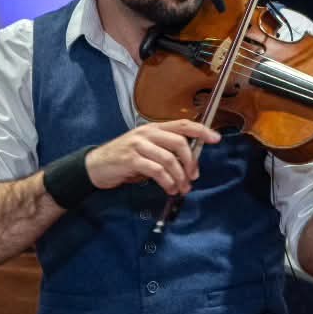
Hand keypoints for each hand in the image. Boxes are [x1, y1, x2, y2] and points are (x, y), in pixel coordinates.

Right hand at [86, 120, 221, 195]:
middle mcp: (147, 133)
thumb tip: (189, 161)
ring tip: (182, 188)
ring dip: (180, 176)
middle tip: (193, 177)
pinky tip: (169, 188)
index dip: (202, 130)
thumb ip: (165, 150)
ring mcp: (138, 145)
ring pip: (169, 159)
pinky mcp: (131, 159)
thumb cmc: (124, 159)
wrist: (96, 166)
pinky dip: (167, 181)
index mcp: (154, 128)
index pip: (183, 124)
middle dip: (190, 161)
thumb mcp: (146, 149)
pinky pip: (156, 170)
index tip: (216, 139)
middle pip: (179, 142)